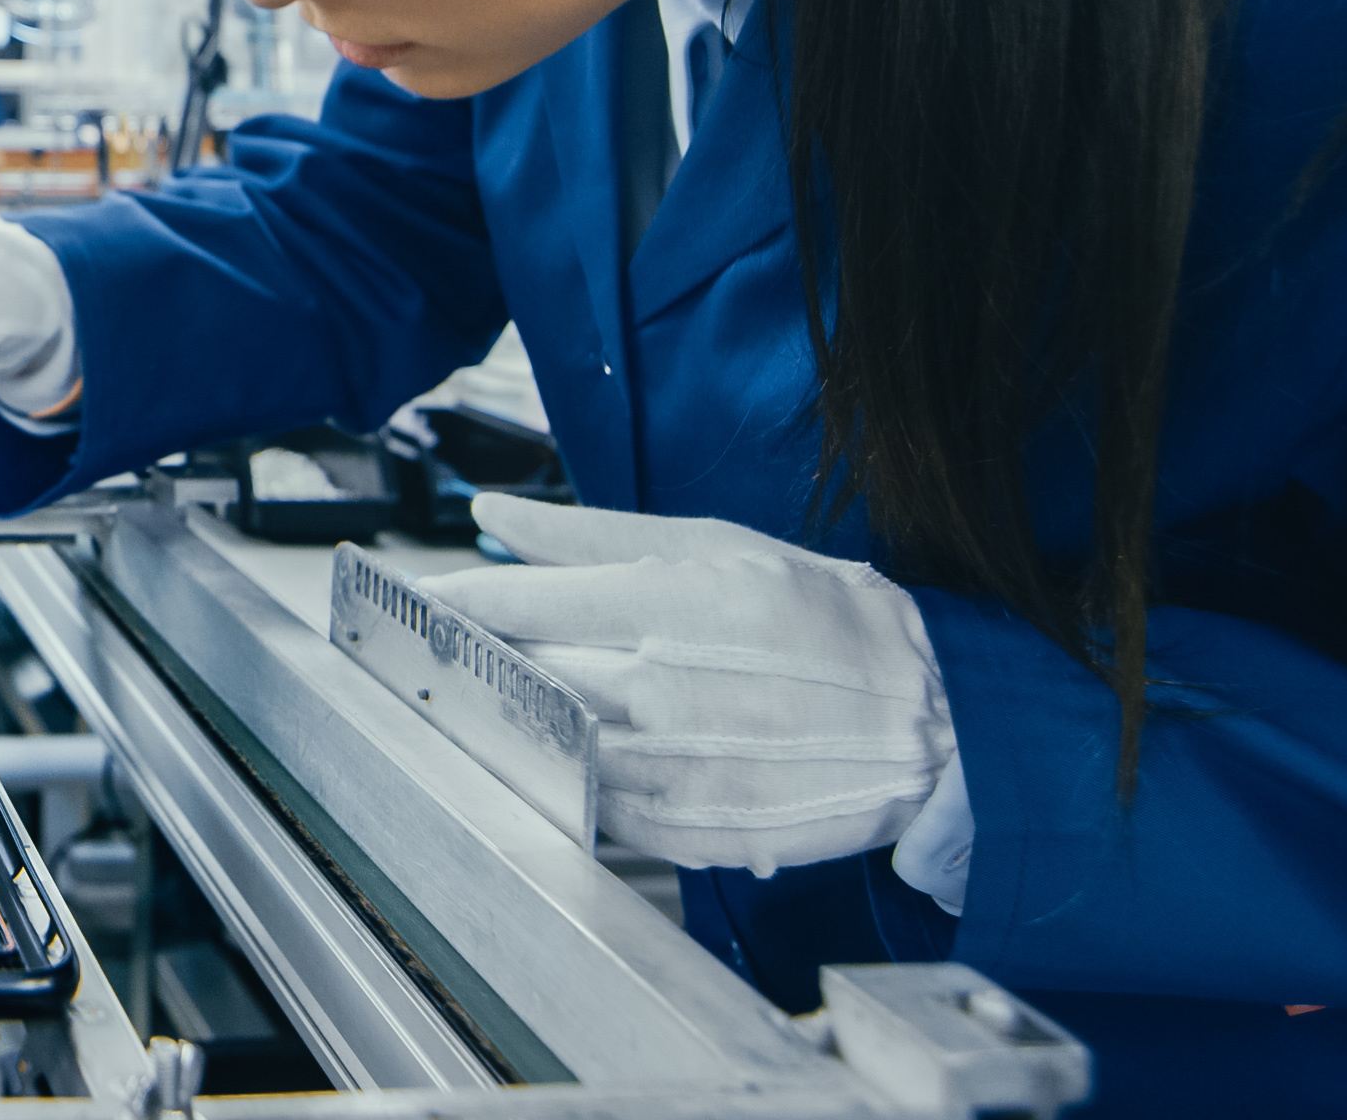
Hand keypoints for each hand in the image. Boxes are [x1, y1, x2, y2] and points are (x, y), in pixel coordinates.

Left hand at [424, 493, 953, 876]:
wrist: (931, 721)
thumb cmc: (823, 617)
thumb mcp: (717, 544)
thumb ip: (592, 534)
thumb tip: (494, 518)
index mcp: (665, 605)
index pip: (514, 605)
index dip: (452, 604)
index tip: (415, 604)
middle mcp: (661, 689)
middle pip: (518, 674)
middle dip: (471, 658)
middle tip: (447, 649)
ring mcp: (674, 768)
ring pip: (545, 744)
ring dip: (512, 722)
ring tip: (510, 700)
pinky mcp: (690, 828)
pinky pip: (593, 804)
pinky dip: (573, 777)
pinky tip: (582, 751)